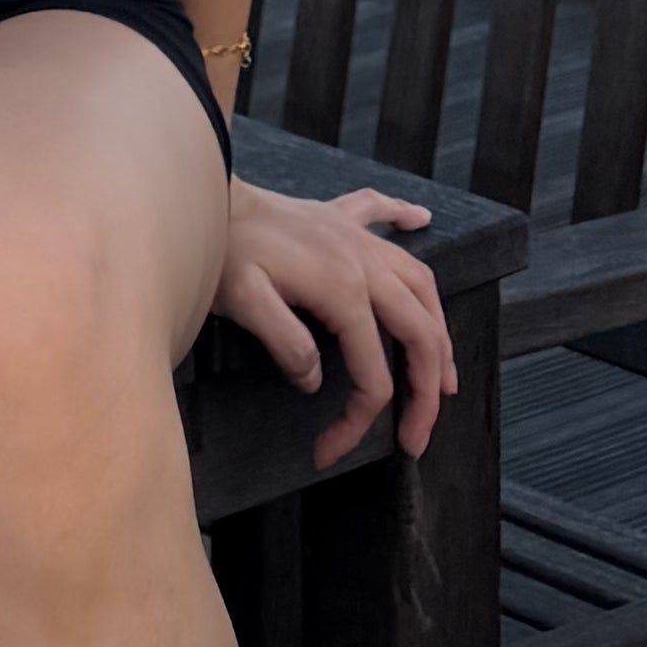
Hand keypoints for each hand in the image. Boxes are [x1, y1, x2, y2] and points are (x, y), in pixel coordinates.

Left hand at [212, 176, 451, 471]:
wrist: (203, 196)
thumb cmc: (221, 252)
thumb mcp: (244, 304)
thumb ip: (286, 345)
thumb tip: (315, 381)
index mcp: (344, 290)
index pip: (372, 373)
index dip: (358, 421)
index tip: (328, 451)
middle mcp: (364, 261)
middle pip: (420, 333)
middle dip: (426, 392)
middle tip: (417, 437)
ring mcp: (354, 236)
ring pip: (420, 282)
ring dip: (437, 327)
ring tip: (444, 371)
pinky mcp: (335, 216)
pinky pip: (382, 211)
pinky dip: (404, 217)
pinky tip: (419, 218)